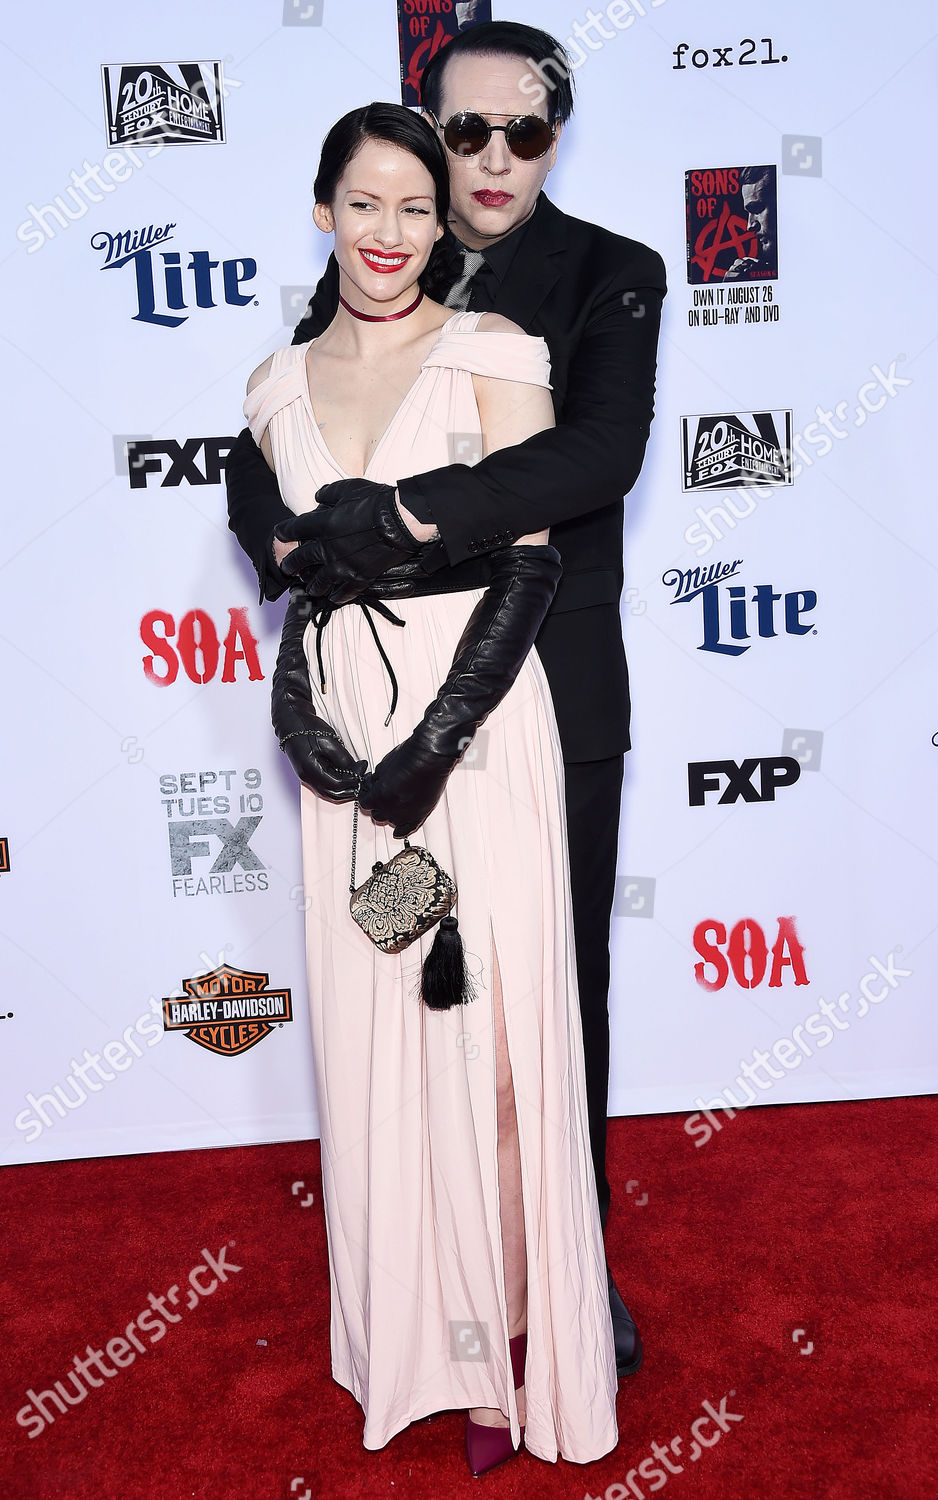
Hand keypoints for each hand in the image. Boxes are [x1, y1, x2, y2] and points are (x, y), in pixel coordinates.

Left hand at [274, 478, 420, 603]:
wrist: (402, 521)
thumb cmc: (377, 501)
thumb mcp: (349, 489)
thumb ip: (329, 493)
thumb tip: (318, 496)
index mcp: (323, 525)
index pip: (294, 529)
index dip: (283, 532)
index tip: (279, 534)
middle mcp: (328, 548)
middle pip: (301, 560)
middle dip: (291, 564)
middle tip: (286, 568)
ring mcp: (343, 566)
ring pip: (319, 582)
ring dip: (313, 585)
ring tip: (310, 588)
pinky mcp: (359, 578)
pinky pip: (344, 593)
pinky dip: (338, 596)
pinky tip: (333, 598)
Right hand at [278, 701, 366, 800]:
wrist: (291, 721)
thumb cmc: (306, 728)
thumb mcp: (328, 740)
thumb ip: (342, 758)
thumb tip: (355, 770)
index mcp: (310, 770)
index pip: (337, 785)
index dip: (353, 779)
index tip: (363, 767)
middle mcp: (307, 777)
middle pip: (333, 794)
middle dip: (350, 789)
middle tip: (363, 779)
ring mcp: (306, 777)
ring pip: (329, 792)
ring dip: (344, 789)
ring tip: (357, 779)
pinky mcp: (308, 773)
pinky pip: (324, 786)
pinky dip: (337, 785)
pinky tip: (346, 777)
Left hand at [357, 735, 456, 838]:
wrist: (431, 757)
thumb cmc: (409, 758)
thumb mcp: (383, 766)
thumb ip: (376, 780)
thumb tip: (375, 784)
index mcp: (379, 797)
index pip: (365, 803)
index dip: (366, 796)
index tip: (370, 791)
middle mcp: (391, 810)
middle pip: (377, 814)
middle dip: (377, 804)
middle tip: (382, 794)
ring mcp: (407, 814)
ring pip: (391, 821)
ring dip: (390, 813)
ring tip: (395, 802)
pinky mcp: (421, 815)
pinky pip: (407, 829)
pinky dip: (402, 829)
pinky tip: (398, 829)